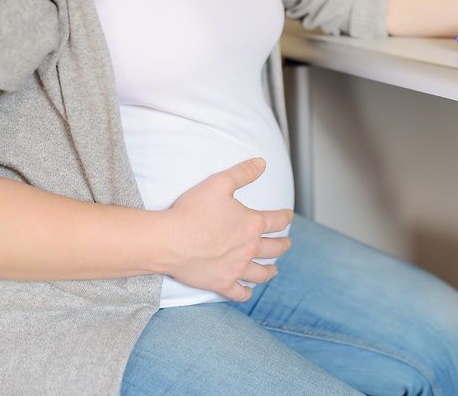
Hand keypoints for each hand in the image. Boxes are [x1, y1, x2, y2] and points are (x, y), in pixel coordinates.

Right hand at [154, 158, 292, 301]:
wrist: (170, 240)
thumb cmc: (192, 211)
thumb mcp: (219, 183)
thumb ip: (243, 172)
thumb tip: (262, 163)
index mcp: (252, 224)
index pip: (278, 221)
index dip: (285, 217)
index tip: (288, 216)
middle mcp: (250, 248)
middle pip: (275, 249)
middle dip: (283, 245)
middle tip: (286, 243)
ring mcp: (237, 268)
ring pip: (262, 273)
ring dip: (271, 271)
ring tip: (274, 269)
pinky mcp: (221, 283)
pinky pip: (240, 293)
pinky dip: (247, 293)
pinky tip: (248, 291)